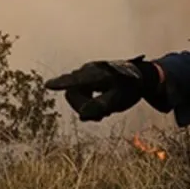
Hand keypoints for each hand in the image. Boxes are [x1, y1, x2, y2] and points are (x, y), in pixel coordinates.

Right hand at [44, 56, 160, 121]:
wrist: (141, 77)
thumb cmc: (131, 88)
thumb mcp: (119, 100)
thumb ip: (100, 107)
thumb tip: (82, 116)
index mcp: (97, 74)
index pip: (76, 80)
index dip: (61, 84)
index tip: (48, 85)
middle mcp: (89, 70)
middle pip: (72, 92)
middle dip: (82, 107)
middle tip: (101, 118)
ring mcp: (87, 72)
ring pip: (74, 93)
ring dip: (85, 106)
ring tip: (104, 115)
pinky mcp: (88, 76)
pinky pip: (80, 91)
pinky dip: (87, 102)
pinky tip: (101, 110)